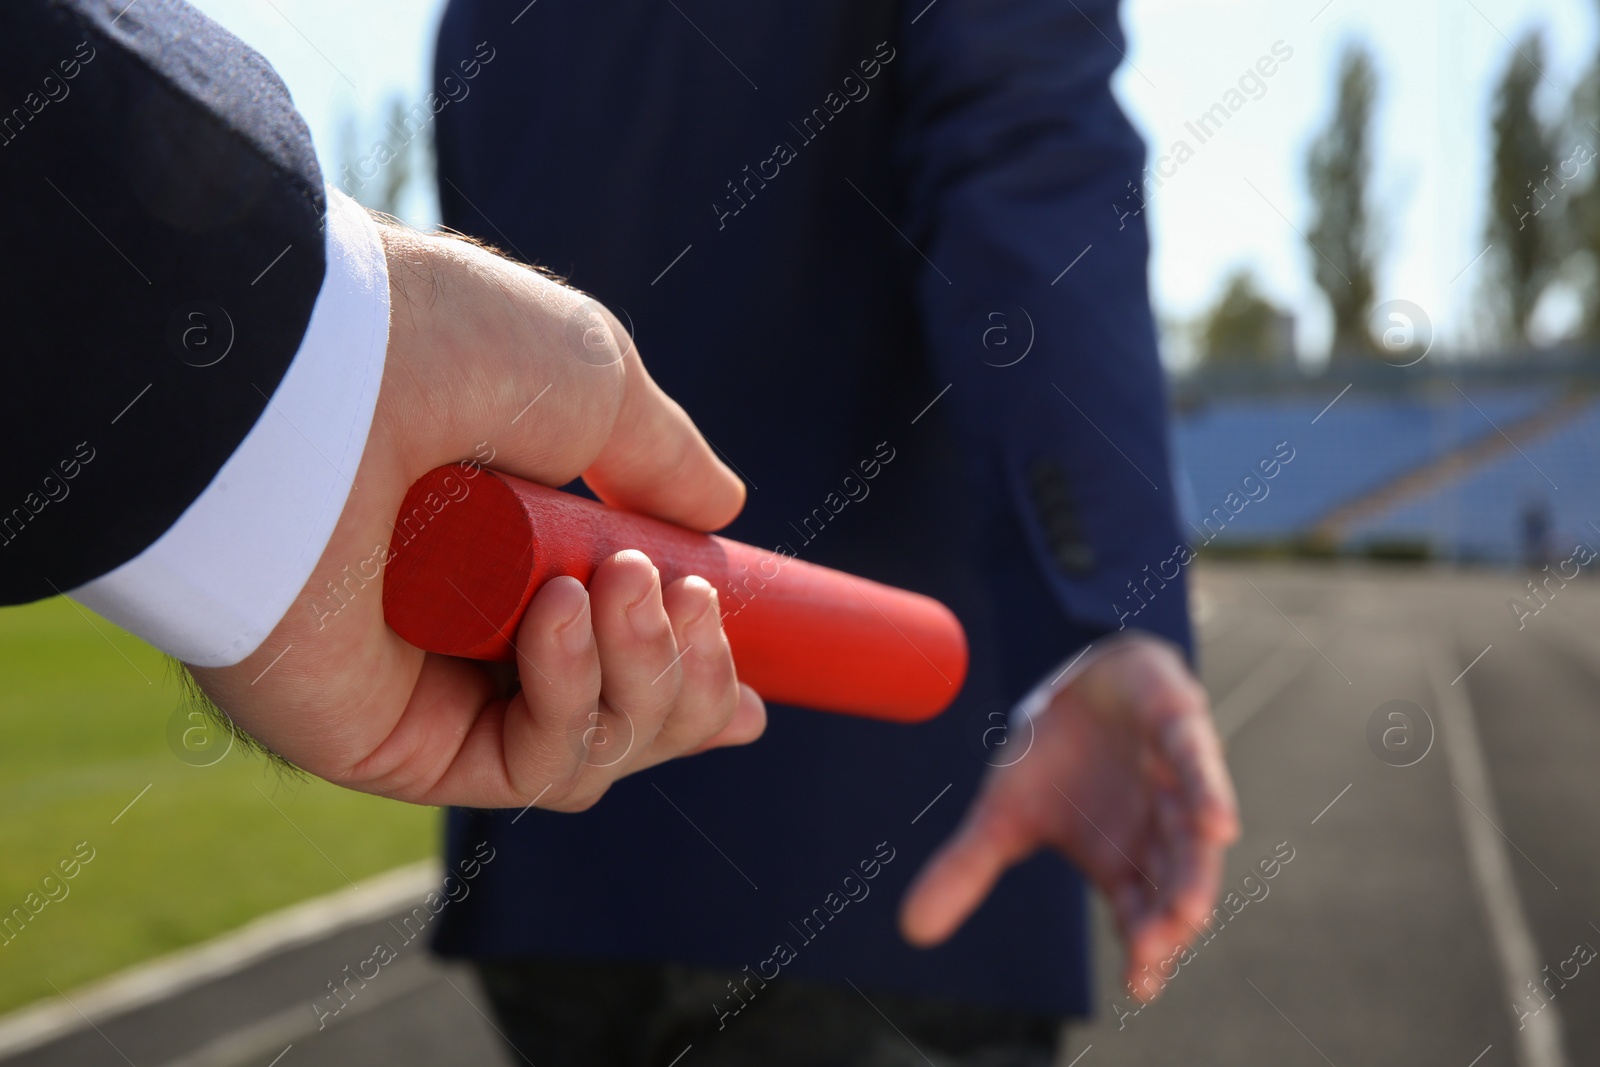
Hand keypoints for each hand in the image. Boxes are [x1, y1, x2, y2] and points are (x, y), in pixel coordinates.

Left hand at [187, 226, 765, 809]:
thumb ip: (662, 459)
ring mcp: (427, 692)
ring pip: (586, 753)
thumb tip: (723, 512)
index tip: (756, 690)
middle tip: (681, 599)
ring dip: (646, 681)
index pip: (612, 650)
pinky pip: (523, 766)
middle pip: (619, 719)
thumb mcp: (595, 384)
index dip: (692, 674)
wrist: (312, 370)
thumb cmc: (443, 351)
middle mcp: (464, 632)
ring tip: (624, 589)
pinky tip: (559, 615)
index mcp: (505, 553)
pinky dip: (573, 702)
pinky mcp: (386, 745)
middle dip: (690, 677)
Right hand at [899, 634, 1237, 1000]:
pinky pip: (1197, 765)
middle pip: (1171, 885)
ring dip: (1193, 871)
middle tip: (1155, 949)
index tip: (1139, 985)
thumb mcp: (1002, 814)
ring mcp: (1173, 784)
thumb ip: (967, 868)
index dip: (1145, 951)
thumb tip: (910, 930)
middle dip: (1168, 919)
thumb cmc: (1055, 760)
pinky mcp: (1180, 731)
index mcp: (1121, 860)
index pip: (1139, 917)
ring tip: (1188, 911)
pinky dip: (1208, 792)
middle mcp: (1156, 831)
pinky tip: (1217, 826)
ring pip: (1190, 836)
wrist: (1082, 683)